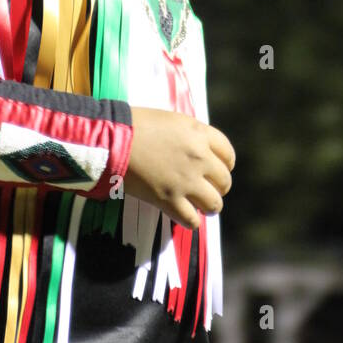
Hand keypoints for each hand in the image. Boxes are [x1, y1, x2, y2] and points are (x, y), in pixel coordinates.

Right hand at [121, 106, 234, 229]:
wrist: (113, 140)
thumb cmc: (136, 125)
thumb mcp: (171, 120)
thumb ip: (190, 135)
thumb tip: (196, 150)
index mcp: (200, 134)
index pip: (228, 154)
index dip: (226, 165)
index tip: (219, 170)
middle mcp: (199, 158)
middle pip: (224, 181)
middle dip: (218, 187)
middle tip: (206, 189)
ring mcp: (186, 181)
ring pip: (214, 204)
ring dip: (209, 206)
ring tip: (201, 206)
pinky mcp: (169, 200)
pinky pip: (192, 221)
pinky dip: (191, 222)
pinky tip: (186, 217)